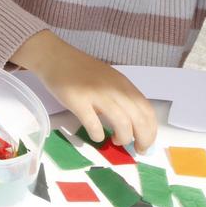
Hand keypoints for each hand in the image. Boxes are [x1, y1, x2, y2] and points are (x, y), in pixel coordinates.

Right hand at [16, 31, 158, 148]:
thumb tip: (131, 125)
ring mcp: (96, 94)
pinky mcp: (78, 100)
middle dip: (142, 139)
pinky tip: (96, 136)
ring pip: (122, 123)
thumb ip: (120, 97)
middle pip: (139, 119)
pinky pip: (93, 124)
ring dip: (123, 138)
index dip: (151, 131)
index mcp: (123, 84)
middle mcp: (114, 88)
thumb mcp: (108, 80)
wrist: (54, 57)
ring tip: (116, 141)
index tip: (146, 143)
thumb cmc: (81, 71)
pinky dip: (98, 135)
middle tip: (138, 149)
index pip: (147, 110)